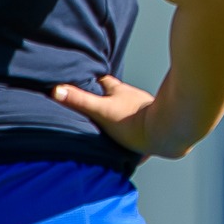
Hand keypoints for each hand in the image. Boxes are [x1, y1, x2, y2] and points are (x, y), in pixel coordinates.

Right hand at [55, 75, 179, 158]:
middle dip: (106, 99)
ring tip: (110, 125)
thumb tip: (56, 90)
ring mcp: (145, 112)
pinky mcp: (153, 128)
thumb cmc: (134, 121)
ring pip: (129, 110)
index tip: (81, 82)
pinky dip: (133, 132)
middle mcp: (133, 98)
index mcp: (119, 92)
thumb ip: (80, 101)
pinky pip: (140, 128)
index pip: (103, 82)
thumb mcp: (101, 111)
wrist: (167, 133)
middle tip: (94, 104)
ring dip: (120, 115)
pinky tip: (129, 142)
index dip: (91, 81)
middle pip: (116, 95)